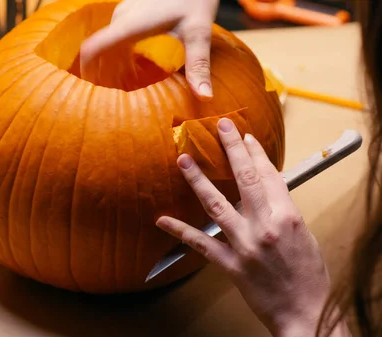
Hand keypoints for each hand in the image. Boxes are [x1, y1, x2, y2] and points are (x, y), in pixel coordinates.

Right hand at [79, 0, 218, 100]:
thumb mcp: (199, 32)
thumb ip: (198, 65)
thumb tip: (204, 97)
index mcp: (130, 25)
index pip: (93, 47)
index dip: (86, 69)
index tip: (88, 89)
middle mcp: (122, 17)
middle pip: (100, 48)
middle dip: (102, 72)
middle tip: (110, 97)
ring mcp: (125, 11)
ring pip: (108, 41)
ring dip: (111, 63)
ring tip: (121, 85)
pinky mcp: (131, 9)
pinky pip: (117, 34)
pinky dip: (119, 52)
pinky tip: (133, 65)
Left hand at [156, 118, 337, 336]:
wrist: (305, 312)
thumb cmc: (309, 276)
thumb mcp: (304, 235)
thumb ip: (283, 211)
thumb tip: (265, 189)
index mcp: (288, 217)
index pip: (268, 176)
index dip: (255, 153)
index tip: (244, 136)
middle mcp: (265, 227)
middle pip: (245, 180)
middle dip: (231, 149)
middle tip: (219, 126)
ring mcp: (245, 245)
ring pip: (216, 205)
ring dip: (198, 181)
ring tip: (183, 161)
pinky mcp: (230, 265)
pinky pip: (201, 244)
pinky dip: (180, 231)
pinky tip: (162, 220)